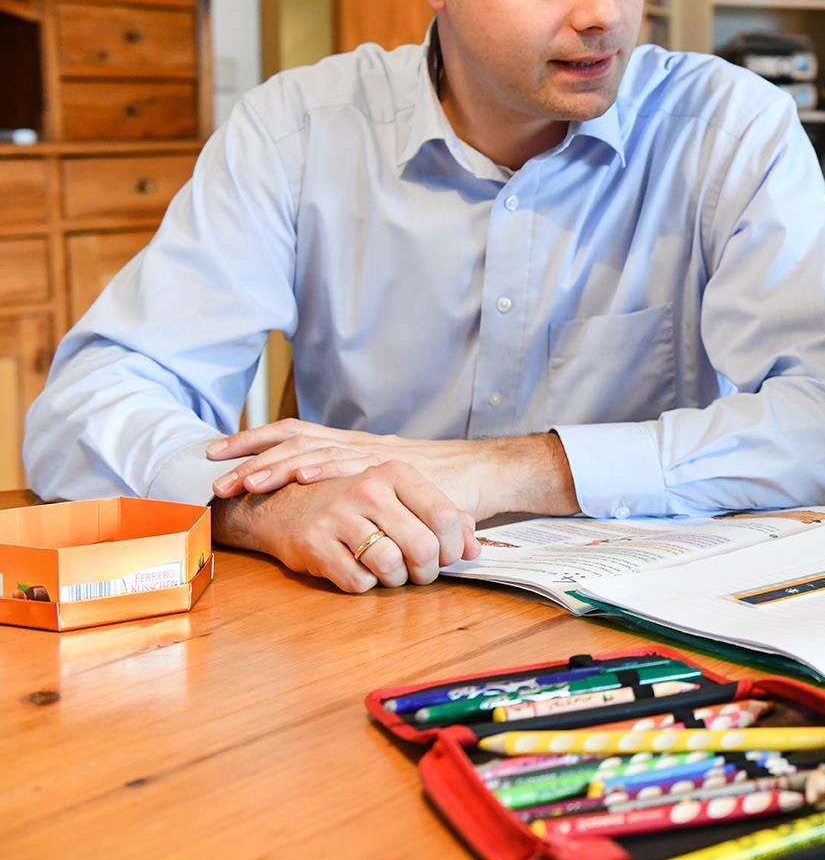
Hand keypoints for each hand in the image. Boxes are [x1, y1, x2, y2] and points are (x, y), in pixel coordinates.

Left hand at [205, 419, 575, 518]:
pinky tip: (298, 474)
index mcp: (351, 449)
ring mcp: (374, 455)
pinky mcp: (394, 469)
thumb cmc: (438, 489)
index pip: (295, 436)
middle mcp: (357, 444)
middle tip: (211, 471)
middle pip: (293, 439)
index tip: (216, 455)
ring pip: (315, 450)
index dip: (253, 443)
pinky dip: (323, 467)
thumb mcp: (388, 492)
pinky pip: (353, 464)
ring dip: (276, 463)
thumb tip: (323, 519)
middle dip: (248, 454)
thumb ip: (359, 501)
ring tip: (244, 479)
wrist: (482, 474)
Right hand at [211, 459, 480, 592]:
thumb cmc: (353, 504)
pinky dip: (365, 584)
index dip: (453, 547)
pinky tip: (359, 571)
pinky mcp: (315, 544)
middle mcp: (368, 489)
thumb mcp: (399, 498)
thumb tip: (475, 549)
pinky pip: (358, 581)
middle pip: (423, 547)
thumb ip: (444, 518)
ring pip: (391, 566)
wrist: (283, 504)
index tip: (446, 557)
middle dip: (427, 570)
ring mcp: (339, 516)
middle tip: (420, 573)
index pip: (446, 517)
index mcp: (395, 473)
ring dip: (396, 580)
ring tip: (390, 572)